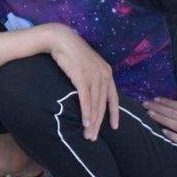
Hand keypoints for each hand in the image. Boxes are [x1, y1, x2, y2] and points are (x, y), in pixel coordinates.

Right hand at [46, 25, 118, 140]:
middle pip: (103, 105)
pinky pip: (86, 100)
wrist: (61, 39)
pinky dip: (86, 113)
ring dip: (92, 122)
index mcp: (107, 72)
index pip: (114, 98)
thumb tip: (92, 90)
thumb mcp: (88, 64)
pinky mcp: (82, 78)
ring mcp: (94, 77)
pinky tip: (85, 123)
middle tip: (94, 137)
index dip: (114, 114)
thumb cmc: (72, 51)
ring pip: (95, 105)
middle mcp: (104, 75)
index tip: (114, 127)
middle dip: (100, 123)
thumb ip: (93, 76)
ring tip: (88, 135)